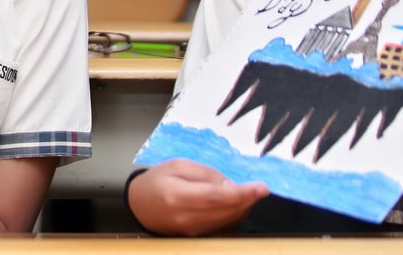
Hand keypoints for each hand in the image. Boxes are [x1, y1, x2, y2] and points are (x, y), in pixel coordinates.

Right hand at [126, 159, 267, 234]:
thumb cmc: (157, 181)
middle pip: (226, 211)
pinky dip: (236, 215)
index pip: (216, 197)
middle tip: (258, 188)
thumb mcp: (177, 165)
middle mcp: (187, 218)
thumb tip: (231, 185)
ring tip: (246, 193)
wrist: (140, 206)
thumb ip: (205, 174)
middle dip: (248, 199)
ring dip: (243, 207)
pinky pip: (225, 227)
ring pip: (229, 221)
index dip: (242, 193)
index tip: (262, 188)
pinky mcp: (199, 237)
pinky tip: (236, 204)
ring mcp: (193, 232)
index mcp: (178, 196)